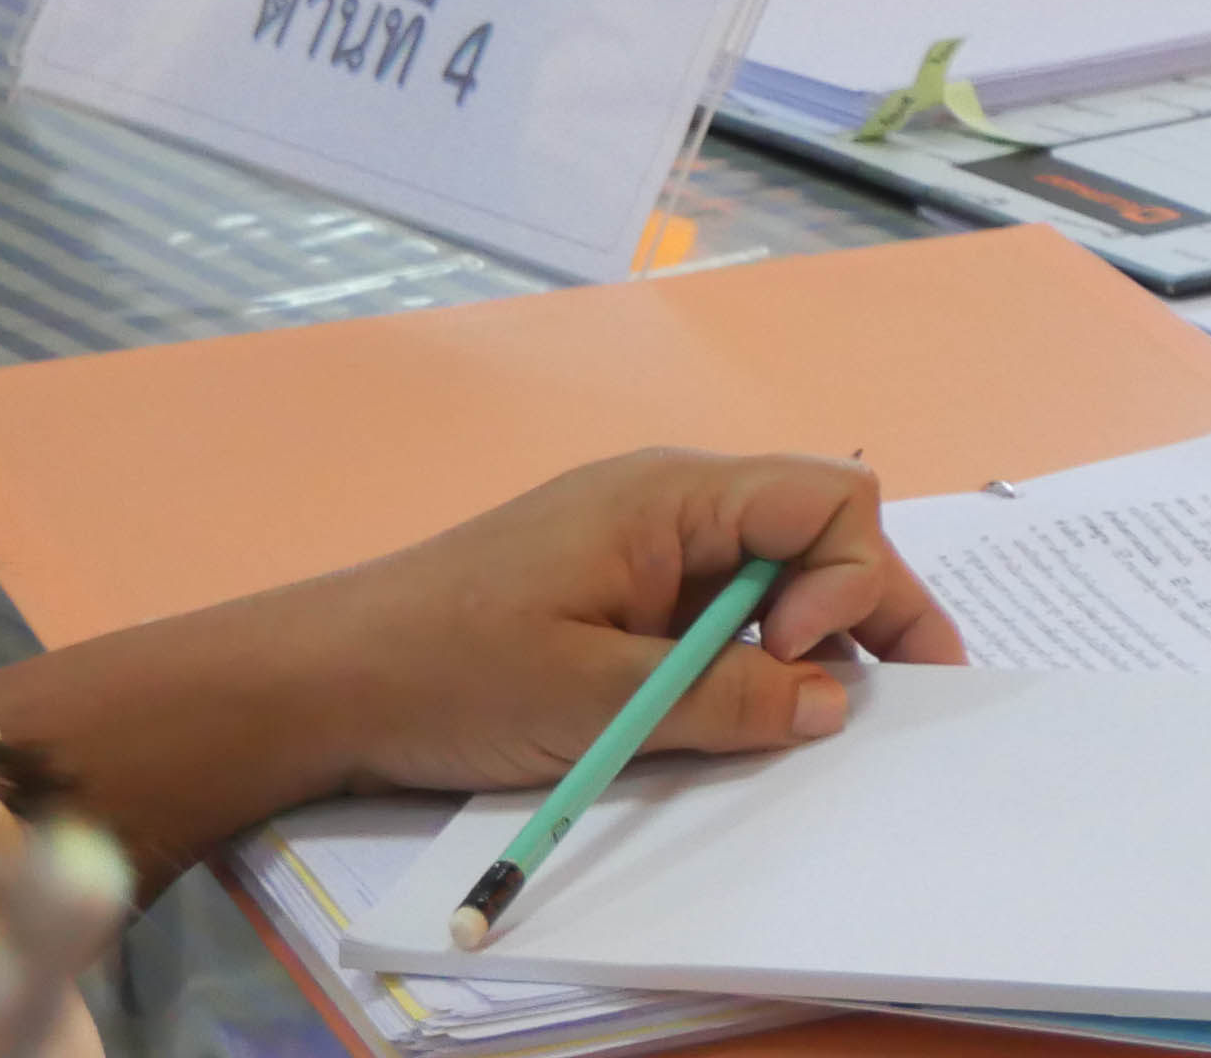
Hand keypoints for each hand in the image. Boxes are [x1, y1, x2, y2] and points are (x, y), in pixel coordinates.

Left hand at [277, 449, 969, 796]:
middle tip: (894, 694)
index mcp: (674, 497)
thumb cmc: (447, 672)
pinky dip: (755, 655)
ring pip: (778, 573)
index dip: (850, 578)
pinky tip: (748, 708)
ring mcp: (649, 547)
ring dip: (811, 638)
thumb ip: (724, 700)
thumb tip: (834, 705)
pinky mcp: (623, 593)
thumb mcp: (594, 699)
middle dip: (867, 608)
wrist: (317, 683)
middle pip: (820, 533)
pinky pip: (723, 608)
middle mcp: (675, 504)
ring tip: (816, 714)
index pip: (831, 500)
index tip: (796, 657)